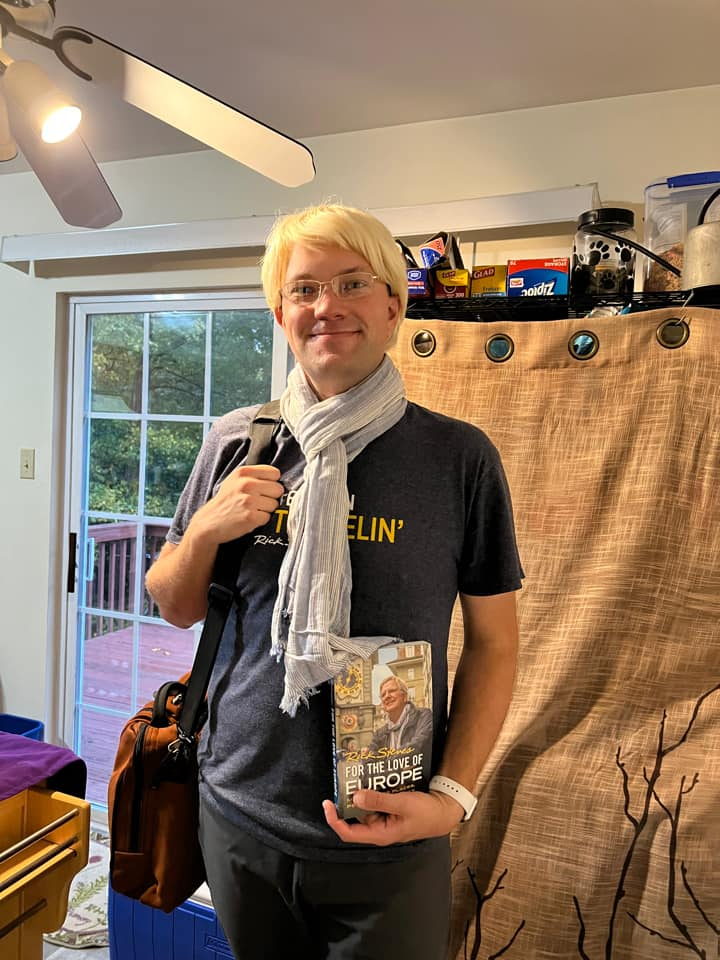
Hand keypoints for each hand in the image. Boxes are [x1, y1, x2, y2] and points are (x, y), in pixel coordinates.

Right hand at [192, 465, 283, 543]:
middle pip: (278, 489)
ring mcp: (249, 500)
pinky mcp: (251, 517)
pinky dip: (261, 520)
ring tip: (251, 510)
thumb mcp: (234, 480)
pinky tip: (249, 518)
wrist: (209, 522)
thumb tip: (278, 478)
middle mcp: (247, 484)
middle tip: (257, 502)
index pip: (275, 473)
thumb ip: (254, 475)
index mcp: (244, 472)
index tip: (263, 489)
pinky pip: (268, 517)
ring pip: (275, 504)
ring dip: (266, 510)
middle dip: (271, 497)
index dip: (271, 483)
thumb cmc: (225, 501)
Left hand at [322, 789, 463, 845]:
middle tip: (343, 781)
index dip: (334, 820)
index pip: (348, 833)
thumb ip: (379, 801)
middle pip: (353, 818)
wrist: (443, 812)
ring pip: (363, 808)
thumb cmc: (426, 813)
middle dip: (346, 801)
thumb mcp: (403, 804)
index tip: (327, 803)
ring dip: (358, 794)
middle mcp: (377, 829)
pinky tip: (370, 778)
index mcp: (379, 834)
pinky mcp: (388, 812)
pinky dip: (370, 792)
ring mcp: (383, 820)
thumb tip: (356, 797)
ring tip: (356, 775)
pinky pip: (374, 802)